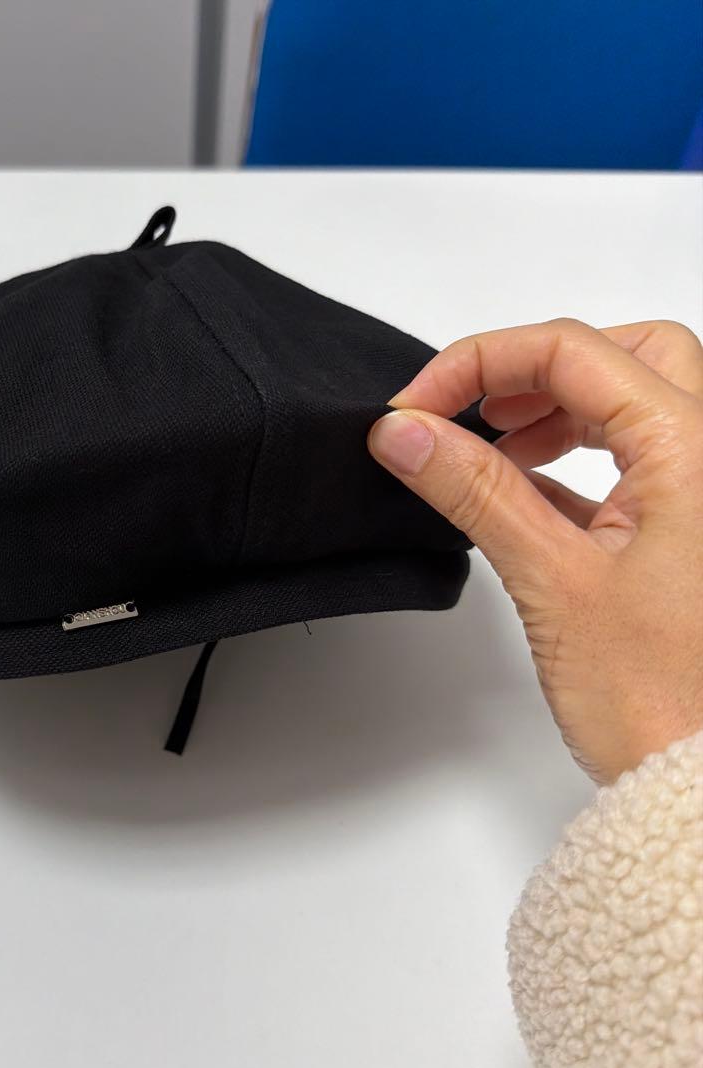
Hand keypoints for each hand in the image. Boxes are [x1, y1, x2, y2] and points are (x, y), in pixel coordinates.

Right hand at [368, 319, 702, 783]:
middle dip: (534, 369)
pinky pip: (637, 463)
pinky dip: (576, 459)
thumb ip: (474, 491)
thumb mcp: (553, 581)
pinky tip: (523, 491)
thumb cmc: (664, 705)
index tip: (412, 408)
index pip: (573, 352)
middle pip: (625, 355)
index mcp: (701, 449)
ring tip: (490, 448)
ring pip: (635, 403)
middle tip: (464, 410)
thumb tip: (405, 431)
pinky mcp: (695, 534)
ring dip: (556, 410)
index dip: (478, 363)